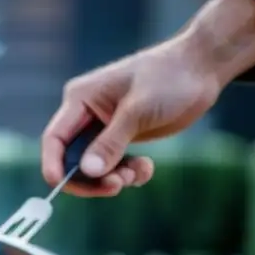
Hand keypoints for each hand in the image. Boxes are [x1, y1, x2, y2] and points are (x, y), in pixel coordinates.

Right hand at [41, 35, 219, 196]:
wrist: (201, 68)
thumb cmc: (168, 78)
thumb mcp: (138, 110)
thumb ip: (111, 142)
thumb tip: (88, 171)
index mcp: (80, 99)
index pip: (55, 138)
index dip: (53, 163)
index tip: (59, 184)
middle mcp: (86, 115)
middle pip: (72, 159)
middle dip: (92, 177)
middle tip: (116, 186)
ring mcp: (103, 127)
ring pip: (94, 167)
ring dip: (114, 177)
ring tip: (138, 172)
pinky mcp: (121, 137)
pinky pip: (114, 165)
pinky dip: (129, 173)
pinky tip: (147, 167)